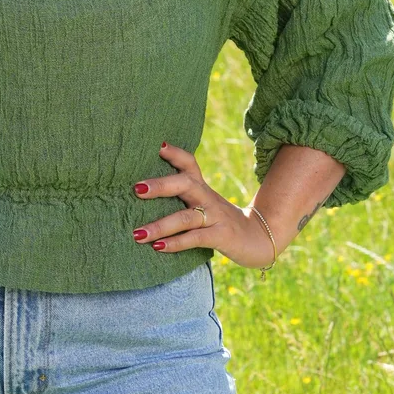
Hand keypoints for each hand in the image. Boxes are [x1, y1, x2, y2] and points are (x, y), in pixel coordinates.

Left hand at [131, 142, 274, 268]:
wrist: (257, 238)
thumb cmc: (218, 219)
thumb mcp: (202, 202)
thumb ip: (180, 194)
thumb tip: (140, 189)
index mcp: (201, 186)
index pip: (189, 163)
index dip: (174, 153)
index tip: (156, 145)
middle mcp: (207, 197)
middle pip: (185, 184)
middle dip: (161, 185)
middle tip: (136, 188)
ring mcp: (215, 217)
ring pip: (186, 217)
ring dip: (160, 225)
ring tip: (137, 234)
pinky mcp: (221, 236)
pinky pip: (195, 238)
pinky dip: (176, 243)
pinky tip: (158, 247)